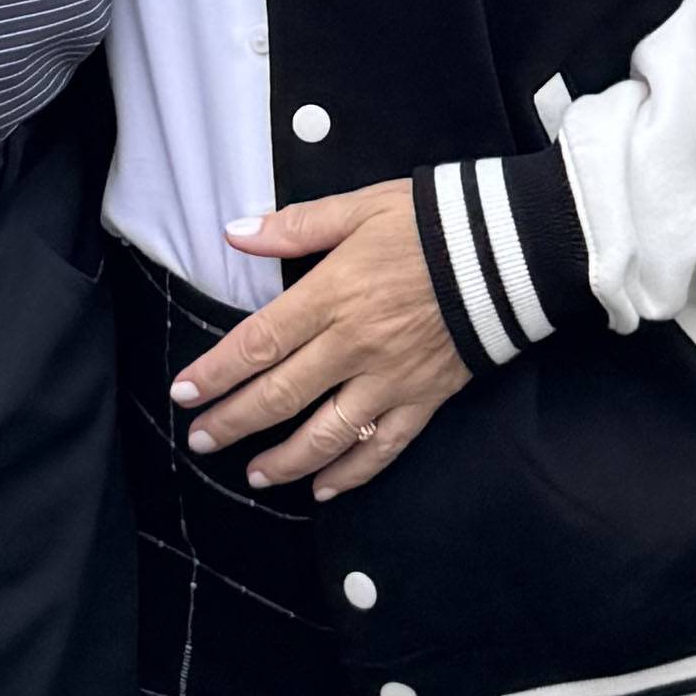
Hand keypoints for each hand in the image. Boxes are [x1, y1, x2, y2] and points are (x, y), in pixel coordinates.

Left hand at [169, 181, 469, 498]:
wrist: (511, 249)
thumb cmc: (431, 223)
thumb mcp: (360, 208)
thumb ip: (296, 226)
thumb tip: (235, 233)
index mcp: (331, 297)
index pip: (257, 344)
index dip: (216, 373)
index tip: (184, 394)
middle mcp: (353, 346)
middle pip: (280, 396)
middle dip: (234, 423)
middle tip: (202, 440)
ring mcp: (390, 379)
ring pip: (327, 434)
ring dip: (284, 461)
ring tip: (253, 475)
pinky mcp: (426, 398)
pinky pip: (384, 447)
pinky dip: (352, 472)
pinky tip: (325, 488)